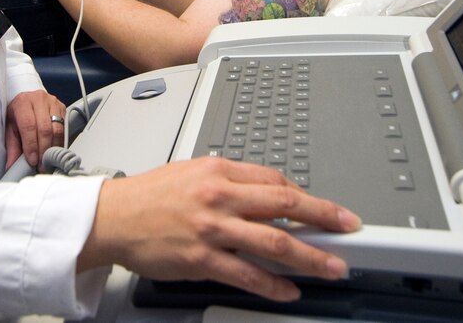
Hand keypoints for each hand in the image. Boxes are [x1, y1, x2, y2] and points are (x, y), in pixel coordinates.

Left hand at [5, 90, 66, 168]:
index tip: (33, 160)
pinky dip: (60, 142)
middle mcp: (39, 100)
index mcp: (23, 103)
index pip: (29, 126)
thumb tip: (12, 165)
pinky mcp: (62, 107)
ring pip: (57, 129)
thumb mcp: (10, 128)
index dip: (31, 145)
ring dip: (54, 148)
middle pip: (45, 128)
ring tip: (49, 161)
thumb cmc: (18, 113)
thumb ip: (12, 147)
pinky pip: (64, 128)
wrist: (27, 100)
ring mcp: (52, 102)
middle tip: (41, 165)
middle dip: (44, 150)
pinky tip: (55, 151)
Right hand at [78, 158, 360, 300]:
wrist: (112, 217)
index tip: (327, 208)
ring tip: (333, 267)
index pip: (277, 180)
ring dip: (311, 257)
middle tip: (350, 227)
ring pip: (274, 242)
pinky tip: (290, 291)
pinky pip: (248, 275)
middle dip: (325, 217)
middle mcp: (220, 197)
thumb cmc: (149, 195)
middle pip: (286, 205)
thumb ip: (230, 181)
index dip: (308, 196)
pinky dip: (274, 285)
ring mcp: (212, 229)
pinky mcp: (202, 259)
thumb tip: (266, 193)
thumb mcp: (193, 172)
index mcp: (219, 171)